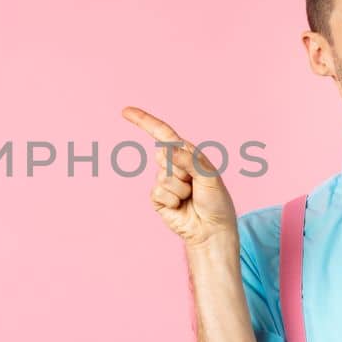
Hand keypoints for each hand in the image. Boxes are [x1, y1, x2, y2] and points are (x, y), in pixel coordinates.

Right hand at [121, 106, 237, 249]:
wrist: (212, 230)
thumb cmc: (216, 201)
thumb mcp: (209, 176)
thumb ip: (189, 160)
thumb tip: (166, 149)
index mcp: (186, 153)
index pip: (162, 133)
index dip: (144, 121)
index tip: (125, 111)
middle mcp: (173, 165)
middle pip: (162, 156)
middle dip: (180, 170)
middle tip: (194, 183)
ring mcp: (164, 182)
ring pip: (162, 177)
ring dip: (180, 189)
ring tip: (190, 197)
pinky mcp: (157, 199)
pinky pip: (157, 193)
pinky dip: (172, 200)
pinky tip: (181, 206)